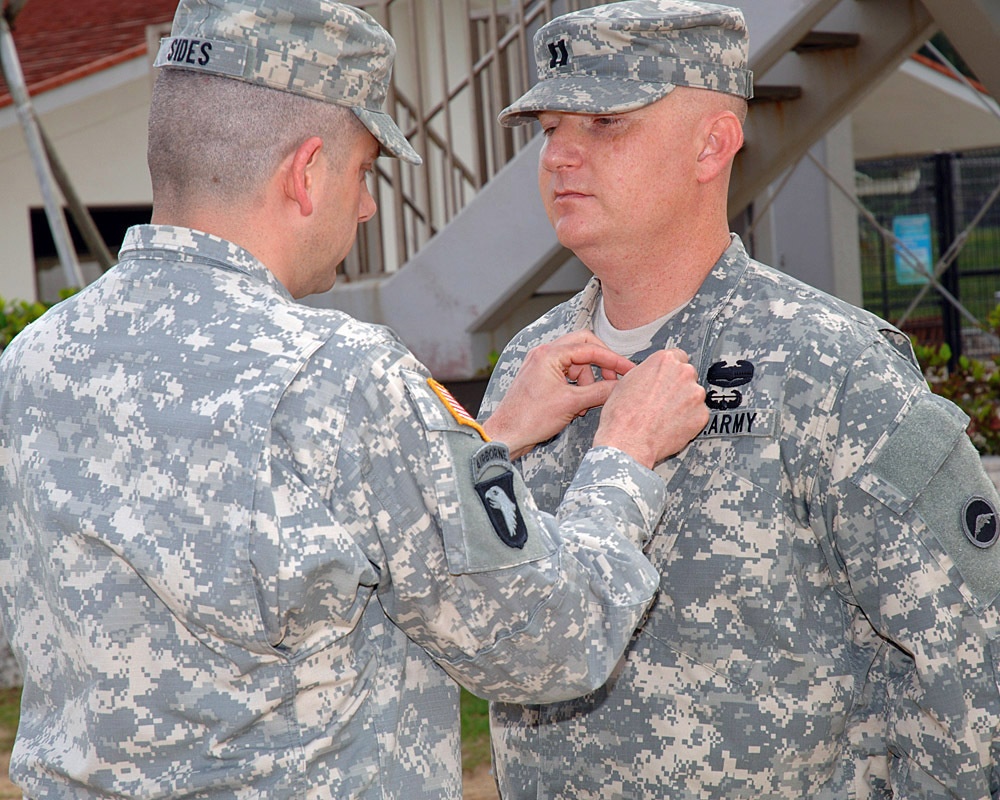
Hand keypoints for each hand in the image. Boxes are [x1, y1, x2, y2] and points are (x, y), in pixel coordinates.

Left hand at [481, 331, 634, 458]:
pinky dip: (577, 388)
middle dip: (600, 365)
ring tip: (587, 404)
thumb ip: (599, 392)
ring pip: (576, 364)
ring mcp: (541, 366)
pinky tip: (578, 408)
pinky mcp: (541, 379)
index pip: (590, 348)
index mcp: (549, 354)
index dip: (613, 360)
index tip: (628, 370)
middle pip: (583, 348)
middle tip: (611, 380)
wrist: (506, 435)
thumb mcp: (571, 404)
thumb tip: (620, 386)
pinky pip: (566, 376)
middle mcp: (544, 354)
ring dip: (587, 382)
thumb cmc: (529, 418)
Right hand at [593, 348, 707, 468]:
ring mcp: (695, 394)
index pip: (677, 356)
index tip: (667, 379)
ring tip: (664, 416)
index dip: (670, 371)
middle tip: (662, 400)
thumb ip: (647, 372)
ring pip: (693, 395)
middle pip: (687, 375)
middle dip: (678, 386)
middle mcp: (683, 373)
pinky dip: (689, 420)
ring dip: (684, 403)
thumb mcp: (627, 381)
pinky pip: (698, 414)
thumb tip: (652, 374)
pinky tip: (671, 425)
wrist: (627, 442)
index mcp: (665, 360)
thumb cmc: (622, 415)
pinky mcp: (702, 415)